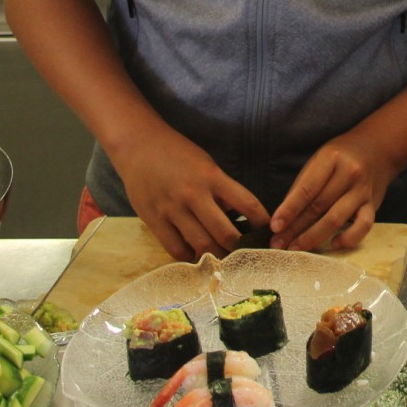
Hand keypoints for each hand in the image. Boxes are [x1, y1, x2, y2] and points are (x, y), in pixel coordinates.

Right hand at [110, 126, 270, 260]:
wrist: (138, 145)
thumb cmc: (177, 154)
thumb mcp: (206, 165)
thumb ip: (221, 191)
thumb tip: (237, 217)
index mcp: (211, 177)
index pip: (247, 203)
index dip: (262, 222)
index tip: (268, 231)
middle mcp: (193, 194)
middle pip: (225, 233)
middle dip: (239, 248)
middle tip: (246, 254)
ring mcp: (172, 209)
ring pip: (202, 246)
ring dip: (217, 257)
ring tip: (225, 260)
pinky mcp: (154, 221)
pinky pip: (176, 249)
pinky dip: (191, 257)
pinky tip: (197, 256)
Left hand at [268, 134, 395, 251]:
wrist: (378, 148)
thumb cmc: (342, 156)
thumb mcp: (320, 160)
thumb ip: (304, 185)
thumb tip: (284, 217)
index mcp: (331, 158)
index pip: (306, 189)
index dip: (289, 209)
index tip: (275, 226)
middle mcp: (349, 173)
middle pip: (318, 206)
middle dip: (295, 228)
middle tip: (278, 244)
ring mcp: (363, 190)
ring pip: (336, 219)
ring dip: (313, 237)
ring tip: (295, 248)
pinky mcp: (373, 204)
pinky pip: (363, 226)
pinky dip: (348, 238)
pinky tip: (334, 244)